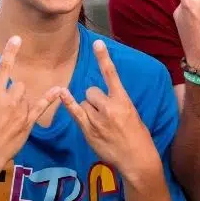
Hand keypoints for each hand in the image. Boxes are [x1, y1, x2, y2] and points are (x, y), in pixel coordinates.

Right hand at [0, 36, 59, 183]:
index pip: (3, 69)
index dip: (10, 53)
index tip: (17, 38)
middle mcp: (9, 100)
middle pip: (19, 85)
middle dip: (14, 93)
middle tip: (4, 111)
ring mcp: (20, 112)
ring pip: (26, 97)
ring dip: (21, 103)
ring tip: (10, 121)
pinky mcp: (27, 123)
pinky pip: (41, 107)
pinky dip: (50, 98)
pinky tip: (59, 89)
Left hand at [59, 40, 161, 185]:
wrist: (136, 158)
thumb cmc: (138, 136)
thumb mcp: (133, 114)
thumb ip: (118, 103)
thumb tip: (106, 98)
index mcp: (123, 100)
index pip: (111, 75)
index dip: (103, 58)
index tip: (97, 42)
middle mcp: (108, 107)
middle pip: (91, 91)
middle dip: (95, 98)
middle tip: (104, 112)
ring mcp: (97, 119)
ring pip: (84, 103)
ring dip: (89, 109)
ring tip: (100, 123)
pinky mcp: (88, 131)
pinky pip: (75, 112)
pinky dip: (68, 103)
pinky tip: (61, 93)